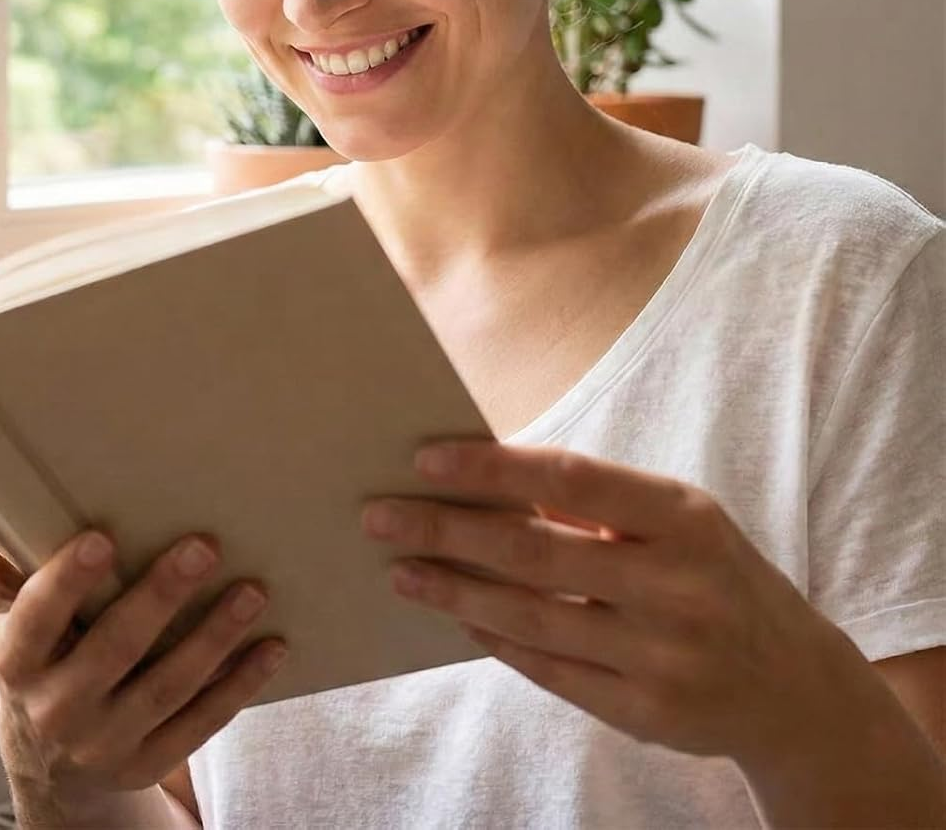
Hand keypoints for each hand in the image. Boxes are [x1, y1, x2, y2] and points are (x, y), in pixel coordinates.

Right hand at [0, 469, 287, 808]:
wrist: (48, 761)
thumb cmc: (24, 651)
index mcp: (15, 659)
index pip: (37, 620)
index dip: (66, 583)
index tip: (101, 539)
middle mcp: (58, 708)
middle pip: (112, 652)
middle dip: (158, 600)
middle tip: (203, 545)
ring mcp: (107, 742)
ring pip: (165, 690)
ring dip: (212, 640)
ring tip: (252, 590)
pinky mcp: (150, 762)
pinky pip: (200, 726)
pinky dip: (239, 687)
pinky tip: (271, 647)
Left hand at [360, 441, 869, 768]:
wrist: (796, 687)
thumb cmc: (711, 573)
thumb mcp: (678, 520)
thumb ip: (594, 501)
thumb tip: (482, 471)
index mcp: (684, 517)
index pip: (570, 480)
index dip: (493, 469)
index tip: (424, 459)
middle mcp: (678, 585)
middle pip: (536, 554)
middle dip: (447, 532)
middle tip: (379, 516)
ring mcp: (665, 657)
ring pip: (532, 619)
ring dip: (455, 591)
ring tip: (401, 570)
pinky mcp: (648, 715)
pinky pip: (551, 672)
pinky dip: (495, 640)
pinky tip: (456, 615)